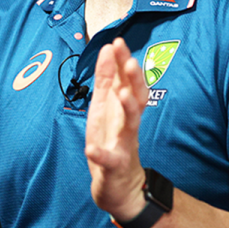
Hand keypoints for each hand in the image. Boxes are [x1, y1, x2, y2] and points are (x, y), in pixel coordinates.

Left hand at [85, 38, 149, 220]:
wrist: (119, 185)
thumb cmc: (111, 140)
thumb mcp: (104, 105)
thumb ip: (107, 78)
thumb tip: (108, 48)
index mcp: (123, 109)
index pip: (127, 81)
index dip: (124, 62)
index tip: (117, 42)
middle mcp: (127, 124)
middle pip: (136, 99)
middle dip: (133, 81)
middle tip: (129, 61)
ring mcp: (123, 145)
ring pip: (130, 125)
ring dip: (127, 109)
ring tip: (121, 94)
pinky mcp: (114, 166)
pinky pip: (108, 160)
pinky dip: (101, 154)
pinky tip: (92, 149)